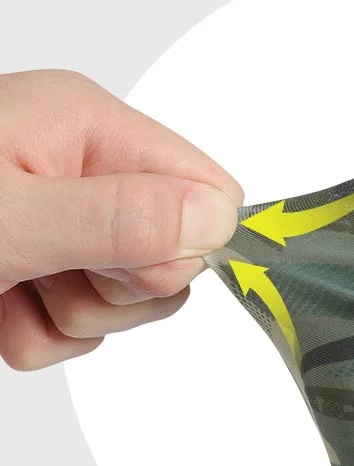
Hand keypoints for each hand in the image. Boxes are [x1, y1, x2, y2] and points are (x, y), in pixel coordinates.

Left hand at [0, 70, 241, 369]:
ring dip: (71, 317)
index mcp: (87, 128)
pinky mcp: (40, 272)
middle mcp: (83, 172)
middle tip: (45, 272)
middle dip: (119, 290)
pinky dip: (37, 336)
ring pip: (128, 301)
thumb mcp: (10, 216)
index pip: (210, 190)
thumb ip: (118, 217)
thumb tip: (219, 219)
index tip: (124, 263)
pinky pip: (78, 329)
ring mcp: (63, 225)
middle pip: (174, 256)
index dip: (187, 243)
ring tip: (7, 289)